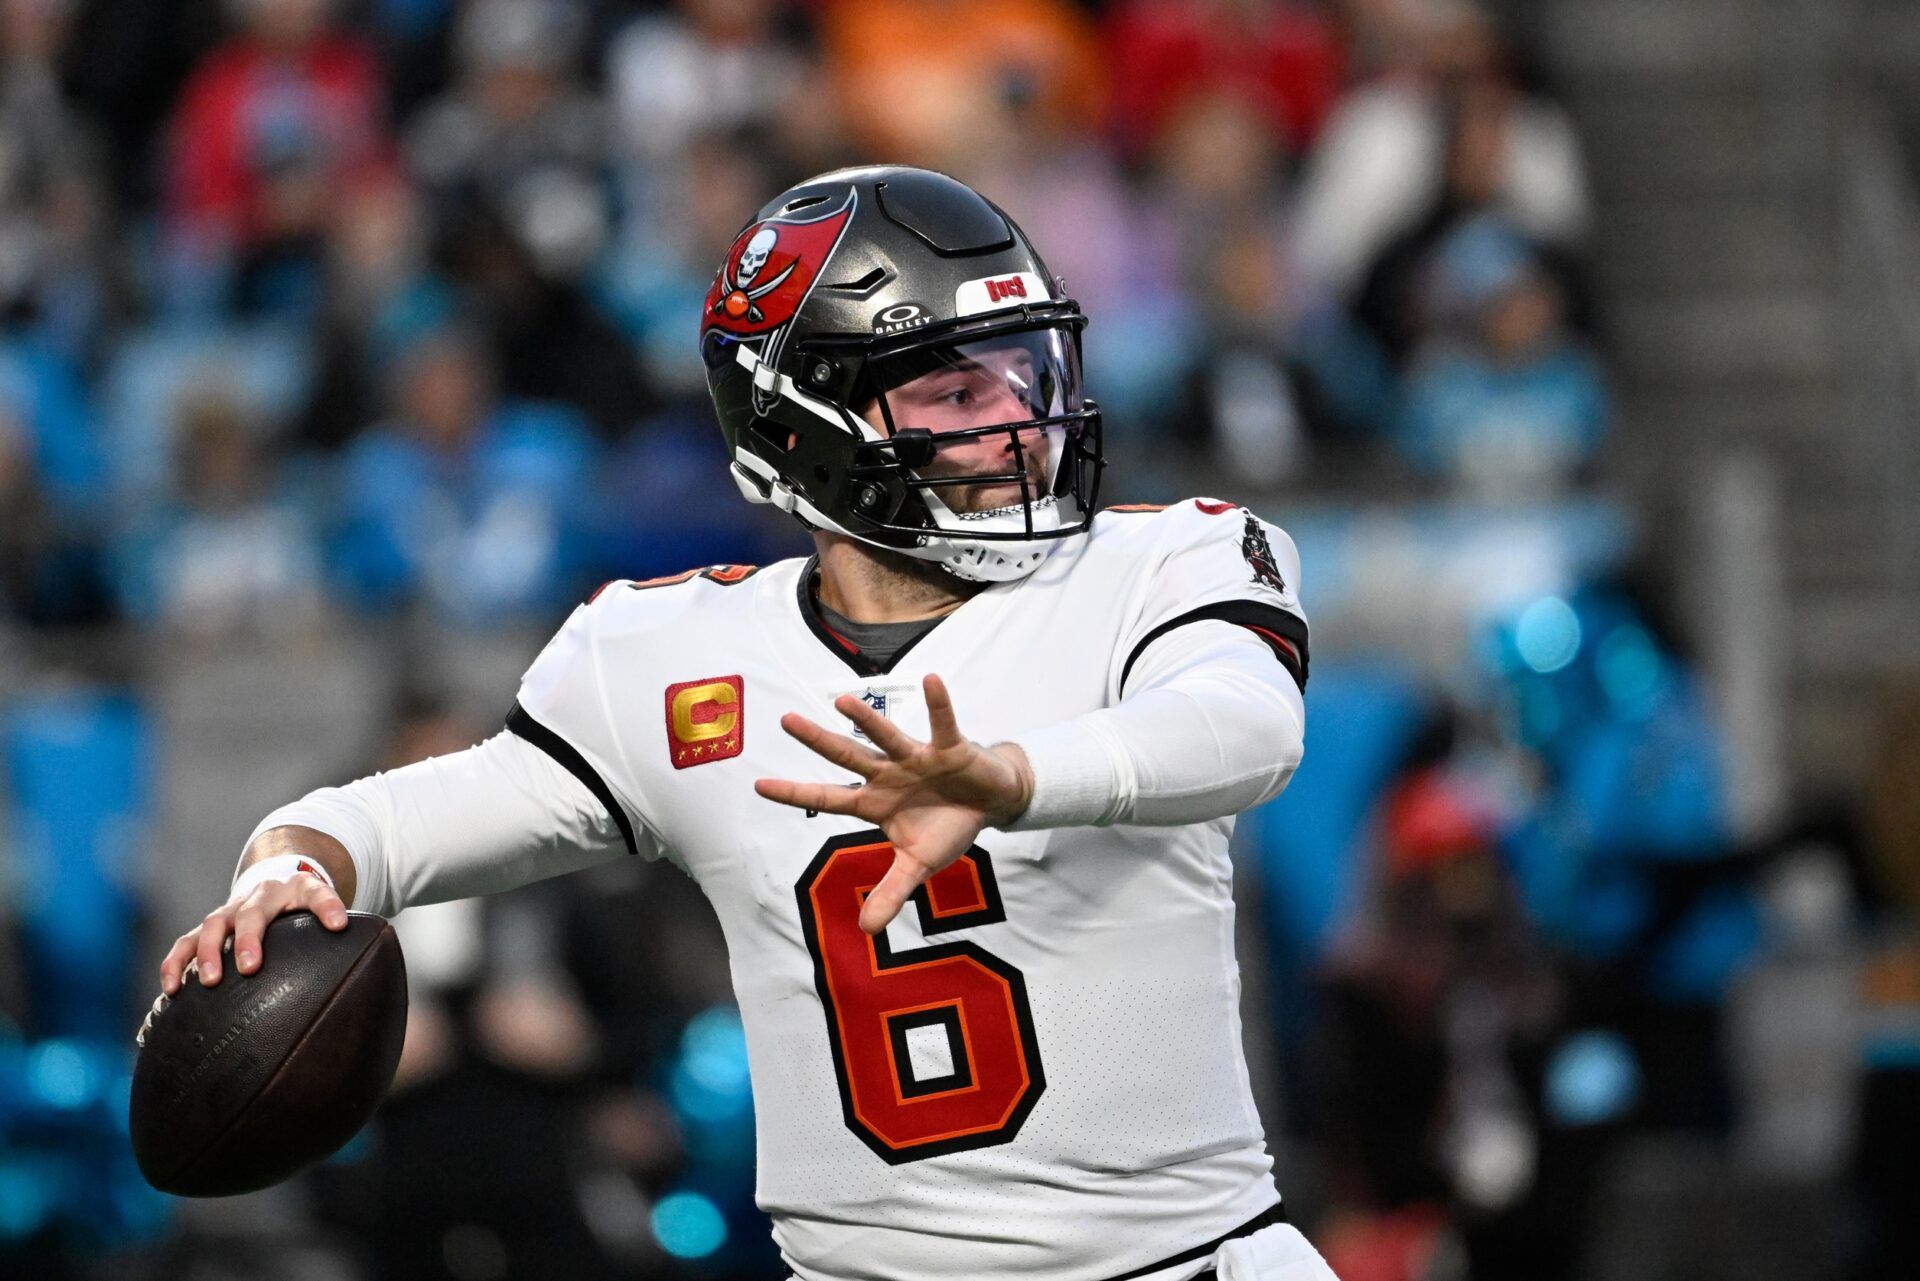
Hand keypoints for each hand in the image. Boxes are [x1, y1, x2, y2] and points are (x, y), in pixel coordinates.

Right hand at [158, 869, 348, 993]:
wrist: (274, 884)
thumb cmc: (302, 905)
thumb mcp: (322, 903)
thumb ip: (335, 914)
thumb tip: (347, 932)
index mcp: (295, 889)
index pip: (314, 894)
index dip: (327, 906)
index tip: (337, 925)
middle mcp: (256, 897)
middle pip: (250, 913)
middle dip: (248, 940)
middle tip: (250, 968)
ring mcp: (229, 912)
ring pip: (211, 926)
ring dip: (207, 953)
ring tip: (209, 981)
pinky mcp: (207, 929)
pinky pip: (184, 944)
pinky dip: (175, 964)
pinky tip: (172, 989)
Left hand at [756, 674, 1033, 935]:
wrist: (989, 804)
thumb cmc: (946, 827)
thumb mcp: (918, 865)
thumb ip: (891, 892)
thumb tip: (866, 931)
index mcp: (875, 802)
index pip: (827, 798)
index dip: (795, 793)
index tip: (758, 785)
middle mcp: (888, 774)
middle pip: (847, 756)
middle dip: (818, 741)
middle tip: (785, 720)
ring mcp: (917, 759)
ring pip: (886, 736)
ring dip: (867, 719)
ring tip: (841, 700)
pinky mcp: (950, 748)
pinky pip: (942, 723)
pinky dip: (938, 703)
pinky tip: (930, 680)